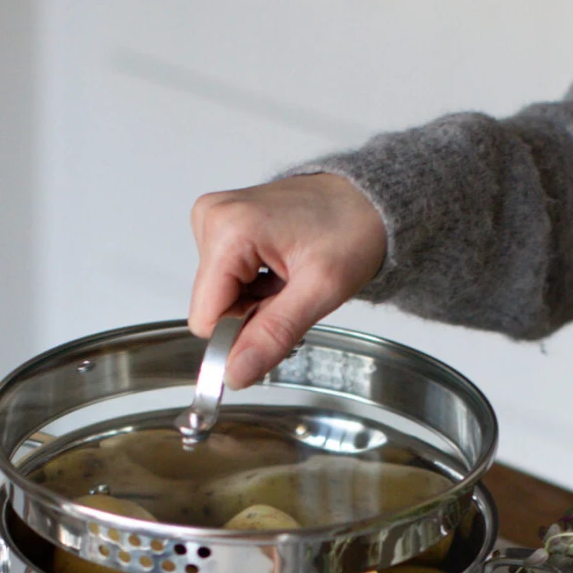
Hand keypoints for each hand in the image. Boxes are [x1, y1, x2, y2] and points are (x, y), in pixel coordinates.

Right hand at [188, 173, 386, 388]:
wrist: (367, 201)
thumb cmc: (353, 229)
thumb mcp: (320, 290)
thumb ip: (273, 334)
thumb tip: (236, 372)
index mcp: (228, 230)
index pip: (206, 318)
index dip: (241, 334)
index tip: (279, 321)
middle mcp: (212, 218)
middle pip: (212, 308)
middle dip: (252, 315)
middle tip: (292, 294)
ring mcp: (214, 220)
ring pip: (219, 298)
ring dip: (256, 301)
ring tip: (290, 277)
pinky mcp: (222, 226)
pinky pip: (225, 280)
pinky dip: (255, 286)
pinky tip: (280, 269)